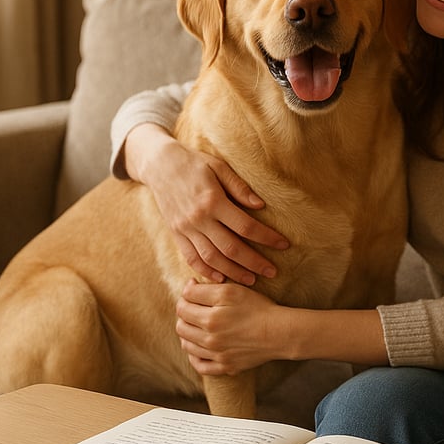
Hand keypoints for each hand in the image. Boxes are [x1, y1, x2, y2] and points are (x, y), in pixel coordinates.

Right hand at [125, 123, 287, 284]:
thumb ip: (240, 187)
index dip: (267, 238)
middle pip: (231, 248)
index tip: (284, 245)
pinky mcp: (176, 234)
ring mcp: (185, 229)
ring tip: (252, 280)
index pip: (246, 226)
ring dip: (233, 272)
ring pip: (212, 258)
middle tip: (272, 272)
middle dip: (254, 263)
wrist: (159, 165)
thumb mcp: (219, 167)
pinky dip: (205, 271)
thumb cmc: (194, 163)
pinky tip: (221, 279)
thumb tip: (260, 205)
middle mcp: (198, 219)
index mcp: (213, 201)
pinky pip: (191, 258)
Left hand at [176, 279, 280, 374]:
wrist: (280, 333)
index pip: (182, 307)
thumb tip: (187, 289)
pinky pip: (200, 366)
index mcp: (209, 319)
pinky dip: (194, 357)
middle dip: (184, 316)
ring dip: (187, 334)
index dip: (185, 297)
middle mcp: (209, 339)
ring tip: (197, 325)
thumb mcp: (231, 291)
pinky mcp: (225, 366)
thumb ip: (204, 289)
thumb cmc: (258, 308)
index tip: (194, 292)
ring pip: (187, 346)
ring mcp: (217, 355)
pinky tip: (199, 348)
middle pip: (181, 327)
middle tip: (195, 308)